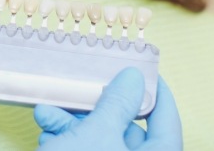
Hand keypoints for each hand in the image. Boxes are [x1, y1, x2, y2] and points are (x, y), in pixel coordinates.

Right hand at [34, 68, 181, 150]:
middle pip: (126, 131)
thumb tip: (133, 78)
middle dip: (95, 108)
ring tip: (47, 114)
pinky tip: (47, 136)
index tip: (142, 70)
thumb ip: (117, 104)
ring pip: (100, 142)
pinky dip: (66, 143)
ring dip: (72, 124)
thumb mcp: (96, 135)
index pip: (166, 124)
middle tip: (81, 89)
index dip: (156, 95)